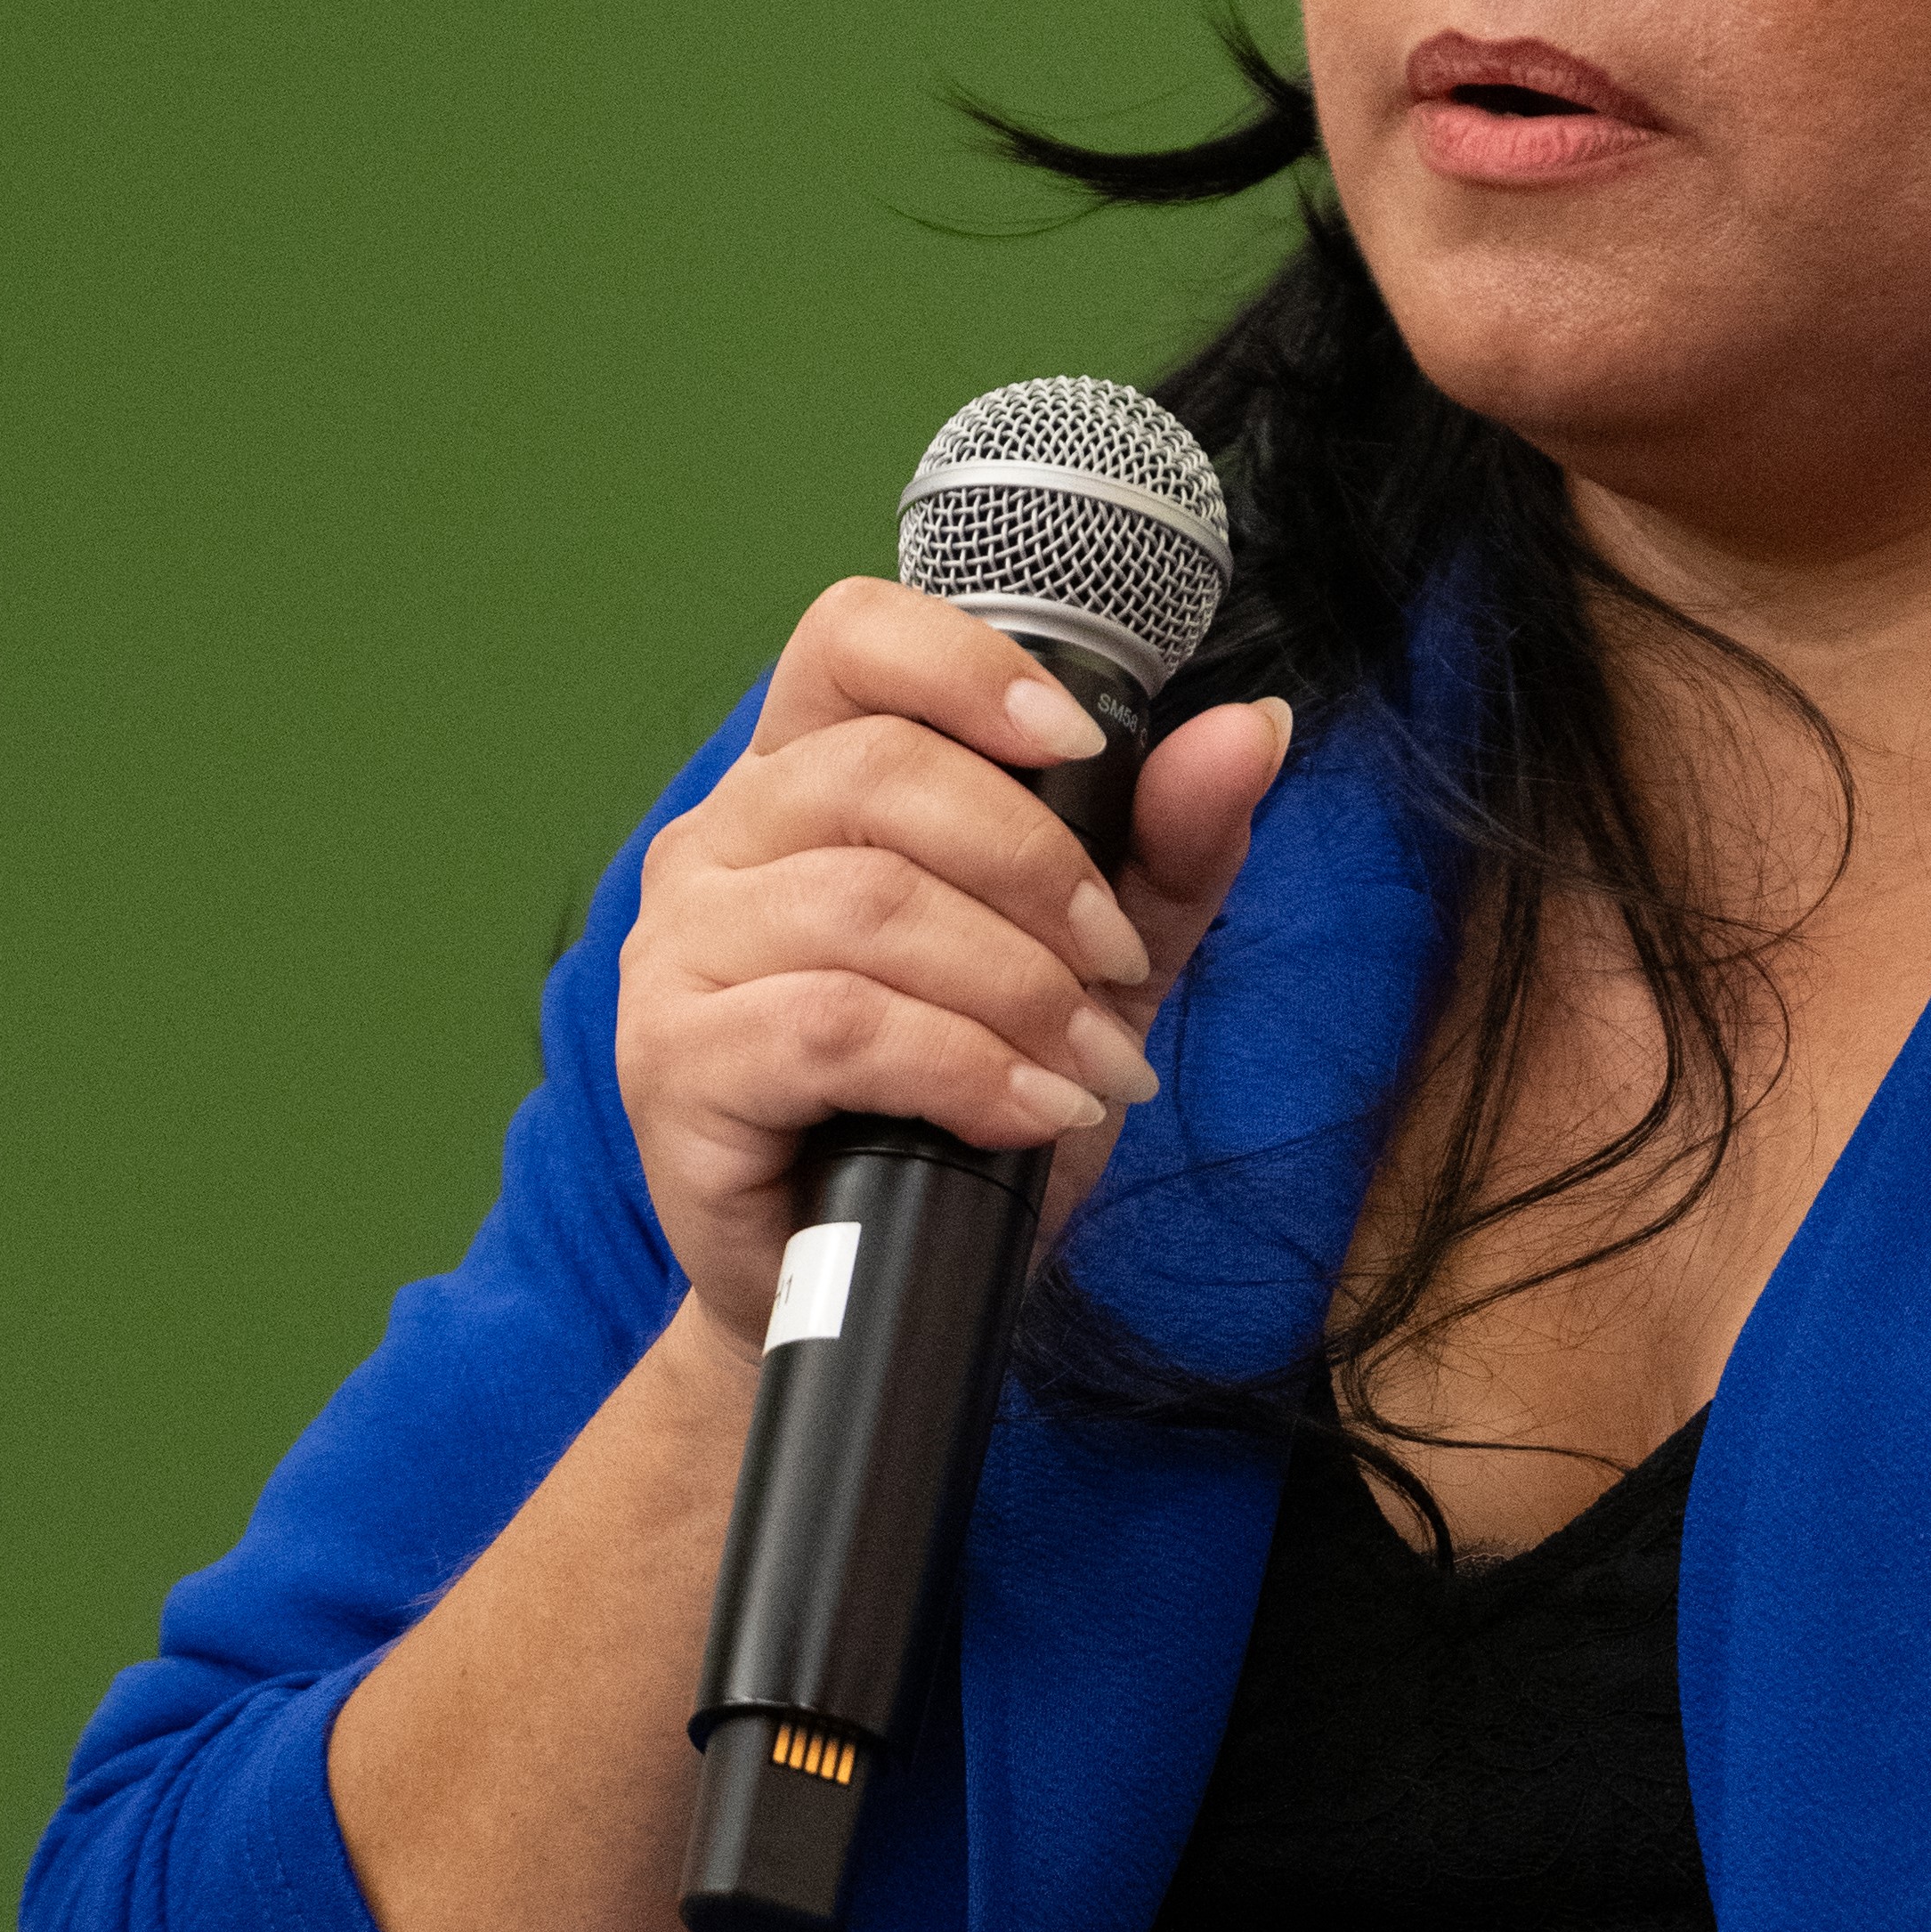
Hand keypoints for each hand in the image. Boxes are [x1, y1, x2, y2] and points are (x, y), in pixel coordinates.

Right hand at [618, 573, 1290, 1350]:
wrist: (873, 1291)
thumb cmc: (960, 1110)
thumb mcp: (1094, 971)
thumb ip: (1162, 850)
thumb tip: (1256, 728)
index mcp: (801, 783)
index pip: (849, 640)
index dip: (968, 666)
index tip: (1081, 743)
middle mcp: (717, 844)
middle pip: (878, 772)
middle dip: (1037, 869)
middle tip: (1115, 966)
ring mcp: (678, 951)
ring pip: (866, 906)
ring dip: (1016, 988)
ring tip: (1089, 1065)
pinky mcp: (674, 1064)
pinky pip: (832, 1025)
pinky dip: (963, 1067)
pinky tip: (1027, 1111)